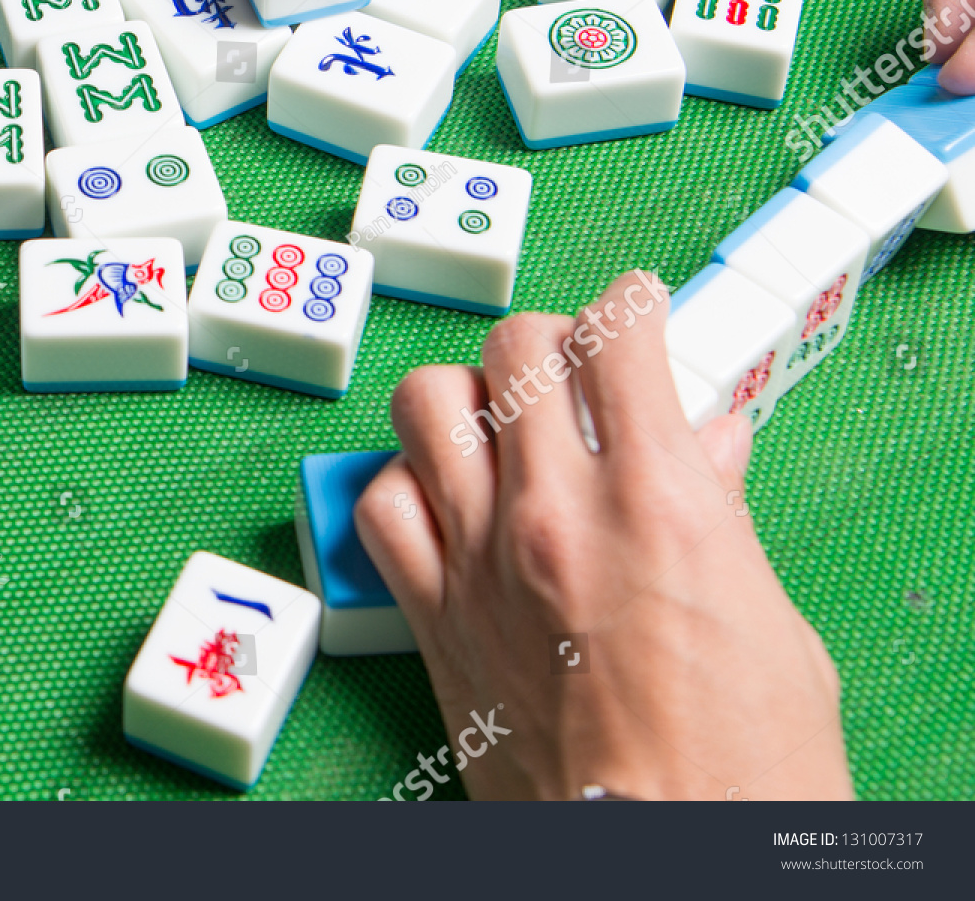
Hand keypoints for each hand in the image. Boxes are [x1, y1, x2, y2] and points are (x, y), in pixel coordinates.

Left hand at [354, 271, 853, 800]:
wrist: (673, 870)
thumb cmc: (744, 777)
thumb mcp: (770, 624)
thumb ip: (722, 512)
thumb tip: (709, 445)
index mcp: (658, 504)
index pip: (616, 336)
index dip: (628, 307)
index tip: (632, 311)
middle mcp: (555, 515)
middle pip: (516, 346)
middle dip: (552, 343)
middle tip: (577, 376)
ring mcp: (480, 563)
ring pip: (426, 401)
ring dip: (466, 397)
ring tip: (501, 426)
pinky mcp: (434, 621)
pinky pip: (381, 506)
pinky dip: (406, 487)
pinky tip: (446, 503)